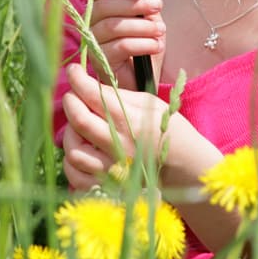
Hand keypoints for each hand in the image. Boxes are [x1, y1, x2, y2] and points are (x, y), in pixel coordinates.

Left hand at [61, 63, 218, 188]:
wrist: (187, 167)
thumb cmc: (170, 130)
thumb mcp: (151, 104)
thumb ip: (120, 96)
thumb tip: (91, 86)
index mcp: (133, 121)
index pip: (94, 95)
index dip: (77, 79)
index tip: (73, 70)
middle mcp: (121, 146)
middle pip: (79, 120)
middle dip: (70, 101)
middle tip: (73, 95)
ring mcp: (114, 170)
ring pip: (73, 151)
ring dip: (70, 134)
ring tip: (79, 127)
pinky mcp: (110, 187)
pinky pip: (77, 176)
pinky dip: (72, 163)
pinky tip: (82, 151)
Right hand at [88, 0, 164, 89]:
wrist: (145, 80)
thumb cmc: (144, 48)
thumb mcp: (149, 19)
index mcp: (100, 9)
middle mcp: (90, 24)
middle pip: (104, 6)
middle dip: (134, 4)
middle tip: (158, 5)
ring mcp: (93, 44)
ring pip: (112, 26)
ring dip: (141, 25)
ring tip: (160, 30)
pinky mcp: (100, 62)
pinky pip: (119, 46)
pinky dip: (141, 44)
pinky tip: (156, 45)